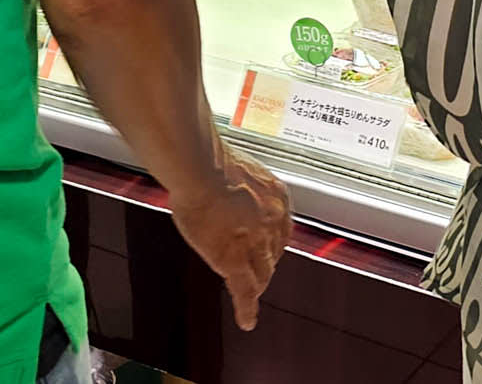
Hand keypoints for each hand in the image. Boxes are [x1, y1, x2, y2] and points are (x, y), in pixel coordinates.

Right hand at [168, 147, 292, 329]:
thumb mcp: (239, 170)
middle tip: (257, 275)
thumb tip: (229, 186)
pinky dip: (246, 307)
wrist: (201, 169)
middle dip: (265, 264)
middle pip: (272, 253)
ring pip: (261, 273)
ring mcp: (255, 243)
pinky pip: (244, 290)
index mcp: (277, 196)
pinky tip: (247, 320)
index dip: (271, 243)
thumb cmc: (210, 162)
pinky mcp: (235, 260)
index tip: (265, 249)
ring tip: (251, 298)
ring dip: (257, 285)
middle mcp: (273, 221)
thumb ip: (242, 187)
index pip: (279, 229)